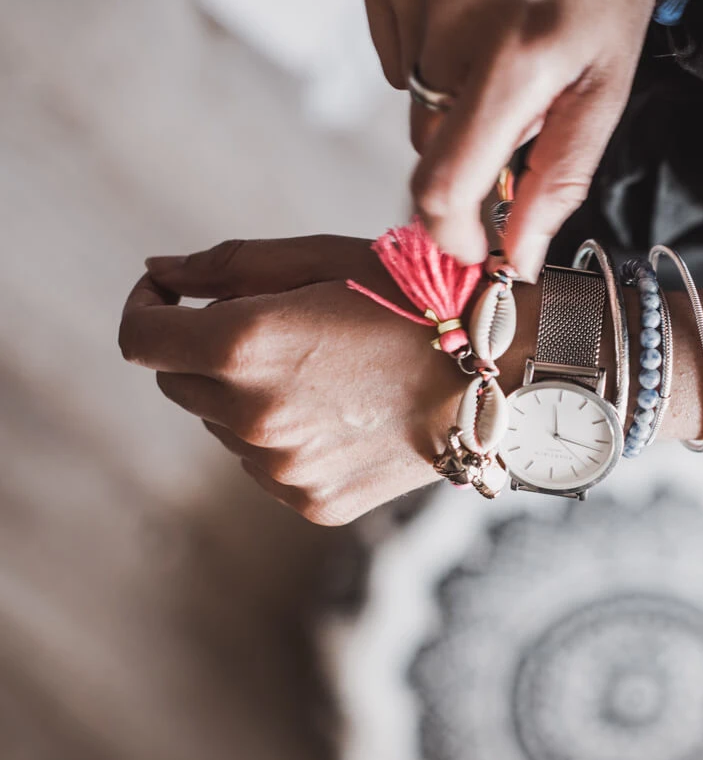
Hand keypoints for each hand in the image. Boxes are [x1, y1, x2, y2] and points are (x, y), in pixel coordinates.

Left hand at [119, 237, 468, 524]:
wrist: (504, 373)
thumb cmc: (419, 299)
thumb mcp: (326, 258)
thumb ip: (229, 266)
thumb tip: (157, 275)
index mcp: (246, 345)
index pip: (141, 339)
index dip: (148, 311)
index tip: (172, 299)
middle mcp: (252, 416)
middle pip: (180, 384)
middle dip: (208, 351)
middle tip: (282, 329)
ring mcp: (282, 468)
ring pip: (225, 427)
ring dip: (251, 396)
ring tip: (331, 373)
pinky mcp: (311, 501)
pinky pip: (266, 466)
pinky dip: (287, 438)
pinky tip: (345, 413)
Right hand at [361, 0, 656, 276]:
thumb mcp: (605, 92)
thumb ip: (558, 180)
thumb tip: (516, 258)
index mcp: (515, 59)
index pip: (445, 182)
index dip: (451, 232)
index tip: (472, 245)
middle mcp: (450, 20)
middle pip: (431, 145)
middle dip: (471, 150)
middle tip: (521, 108)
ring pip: (413, 101)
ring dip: (453, 98)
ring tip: (501, 49)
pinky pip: (395, 53)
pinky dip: (428, 55)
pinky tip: (468, 22)